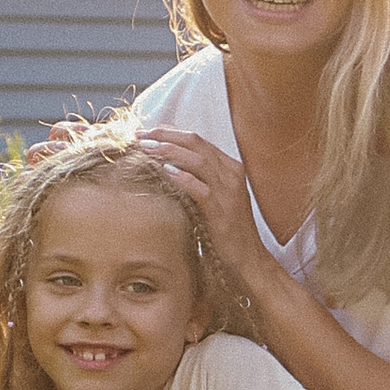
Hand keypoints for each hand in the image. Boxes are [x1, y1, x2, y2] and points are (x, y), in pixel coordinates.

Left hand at [134, 128, 271, 296]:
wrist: (248, 257)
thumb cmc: (228, 229)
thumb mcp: (216, 198)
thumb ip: (200, 180)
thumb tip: (169, 167)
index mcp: (230, 167)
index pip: (198, 140)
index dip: (171, 133)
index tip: (148, 133)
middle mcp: (231, 173)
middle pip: (196, 143)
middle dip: (165, 136)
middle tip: (141, 135)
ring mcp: (228, 190)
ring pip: (197, 160)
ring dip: (169, 151)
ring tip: (146, 149)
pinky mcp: (221, 209)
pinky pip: (199, 188)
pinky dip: (181, 177)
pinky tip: (163, 171)